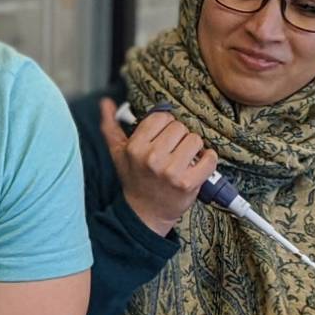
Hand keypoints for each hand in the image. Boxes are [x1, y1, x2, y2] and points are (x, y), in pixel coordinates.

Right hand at [98, 97, 218, 238]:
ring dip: (193, 148)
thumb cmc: (134, 179)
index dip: (165, 126)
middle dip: (179, 138)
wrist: (145, 213)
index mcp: (135, 147)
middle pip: (180, 127)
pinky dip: (208, 160)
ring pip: (195, 140)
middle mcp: (152, 158)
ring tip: (183, 159)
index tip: (163, 138)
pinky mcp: (188, 183)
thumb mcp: (118, 153)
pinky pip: (209, 158)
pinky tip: (198, 165)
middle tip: (173, 152)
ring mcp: (170, 171)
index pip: (162, 117)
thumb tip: (105, 102)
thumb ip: (110, 126)